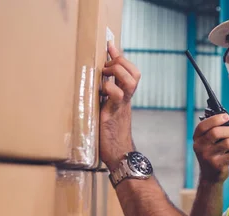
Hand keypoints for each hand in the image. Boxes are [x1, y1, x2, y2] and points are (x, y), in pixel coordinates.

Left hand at [99, 42, 140, 169]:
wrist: (120, 156)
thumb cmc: (110, 137)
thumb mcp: (107, 113)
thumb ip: (105, 100)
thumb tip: (94, 89)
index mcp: (124, 98)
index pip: (131, 72)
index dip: (121, 57)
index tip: (110, 45)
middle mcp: (125, 100)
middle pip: (134, 73)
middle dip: (120, 63)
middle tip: (105, 67)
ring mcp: (120, 106)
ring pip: (130, 81)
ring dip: (117, 72)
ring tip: (104, 76)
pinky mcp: (111, 114)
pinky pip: (116, 96)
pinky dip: (108, 89)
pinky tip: (99, 92)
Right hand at [193, 114, 228, 183]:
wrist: (210, 176)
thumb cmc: (213, 153)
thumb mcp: (208, 142)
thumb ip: (214, 129)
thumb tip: (227, 117)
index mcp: (197, 139)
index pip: (203, 126)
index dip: (215, 119)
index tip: (226, 117)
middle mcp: (200, 147)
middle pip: (216, 132)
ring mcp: (208, 157)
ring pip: (228, 143)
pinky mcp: (218, 165)